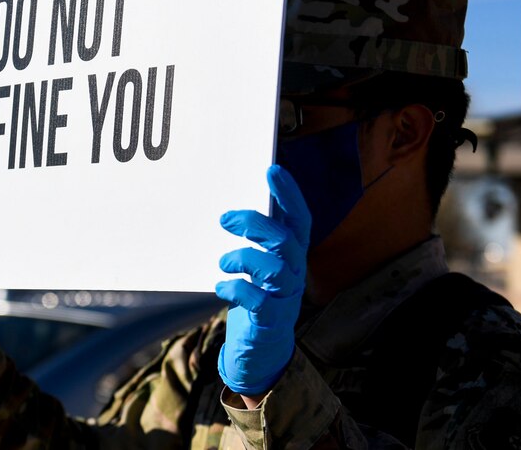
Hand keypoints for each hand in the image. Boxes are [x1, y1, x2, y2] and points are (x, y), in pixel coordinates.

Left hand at [215, 165, 310, 395]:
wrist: (261, 350)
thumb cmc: (259, 298)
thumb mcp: (262, 264)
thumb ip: (258, 237)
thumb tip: (239, 201)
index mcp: (293, 255)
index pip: (300, 220)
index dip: (290, 194)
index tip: (273, 170)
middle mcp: (295, 273)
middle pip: (285, 241)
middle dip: (256, 224)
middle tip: (226, 219)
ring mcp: (285, 298)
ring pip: (274, 269)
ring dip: (242, 259)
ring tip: (223, 263)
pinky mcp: (270, 321)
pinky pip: (257, 300)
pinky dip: (235, 289)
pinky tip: (221, 287)